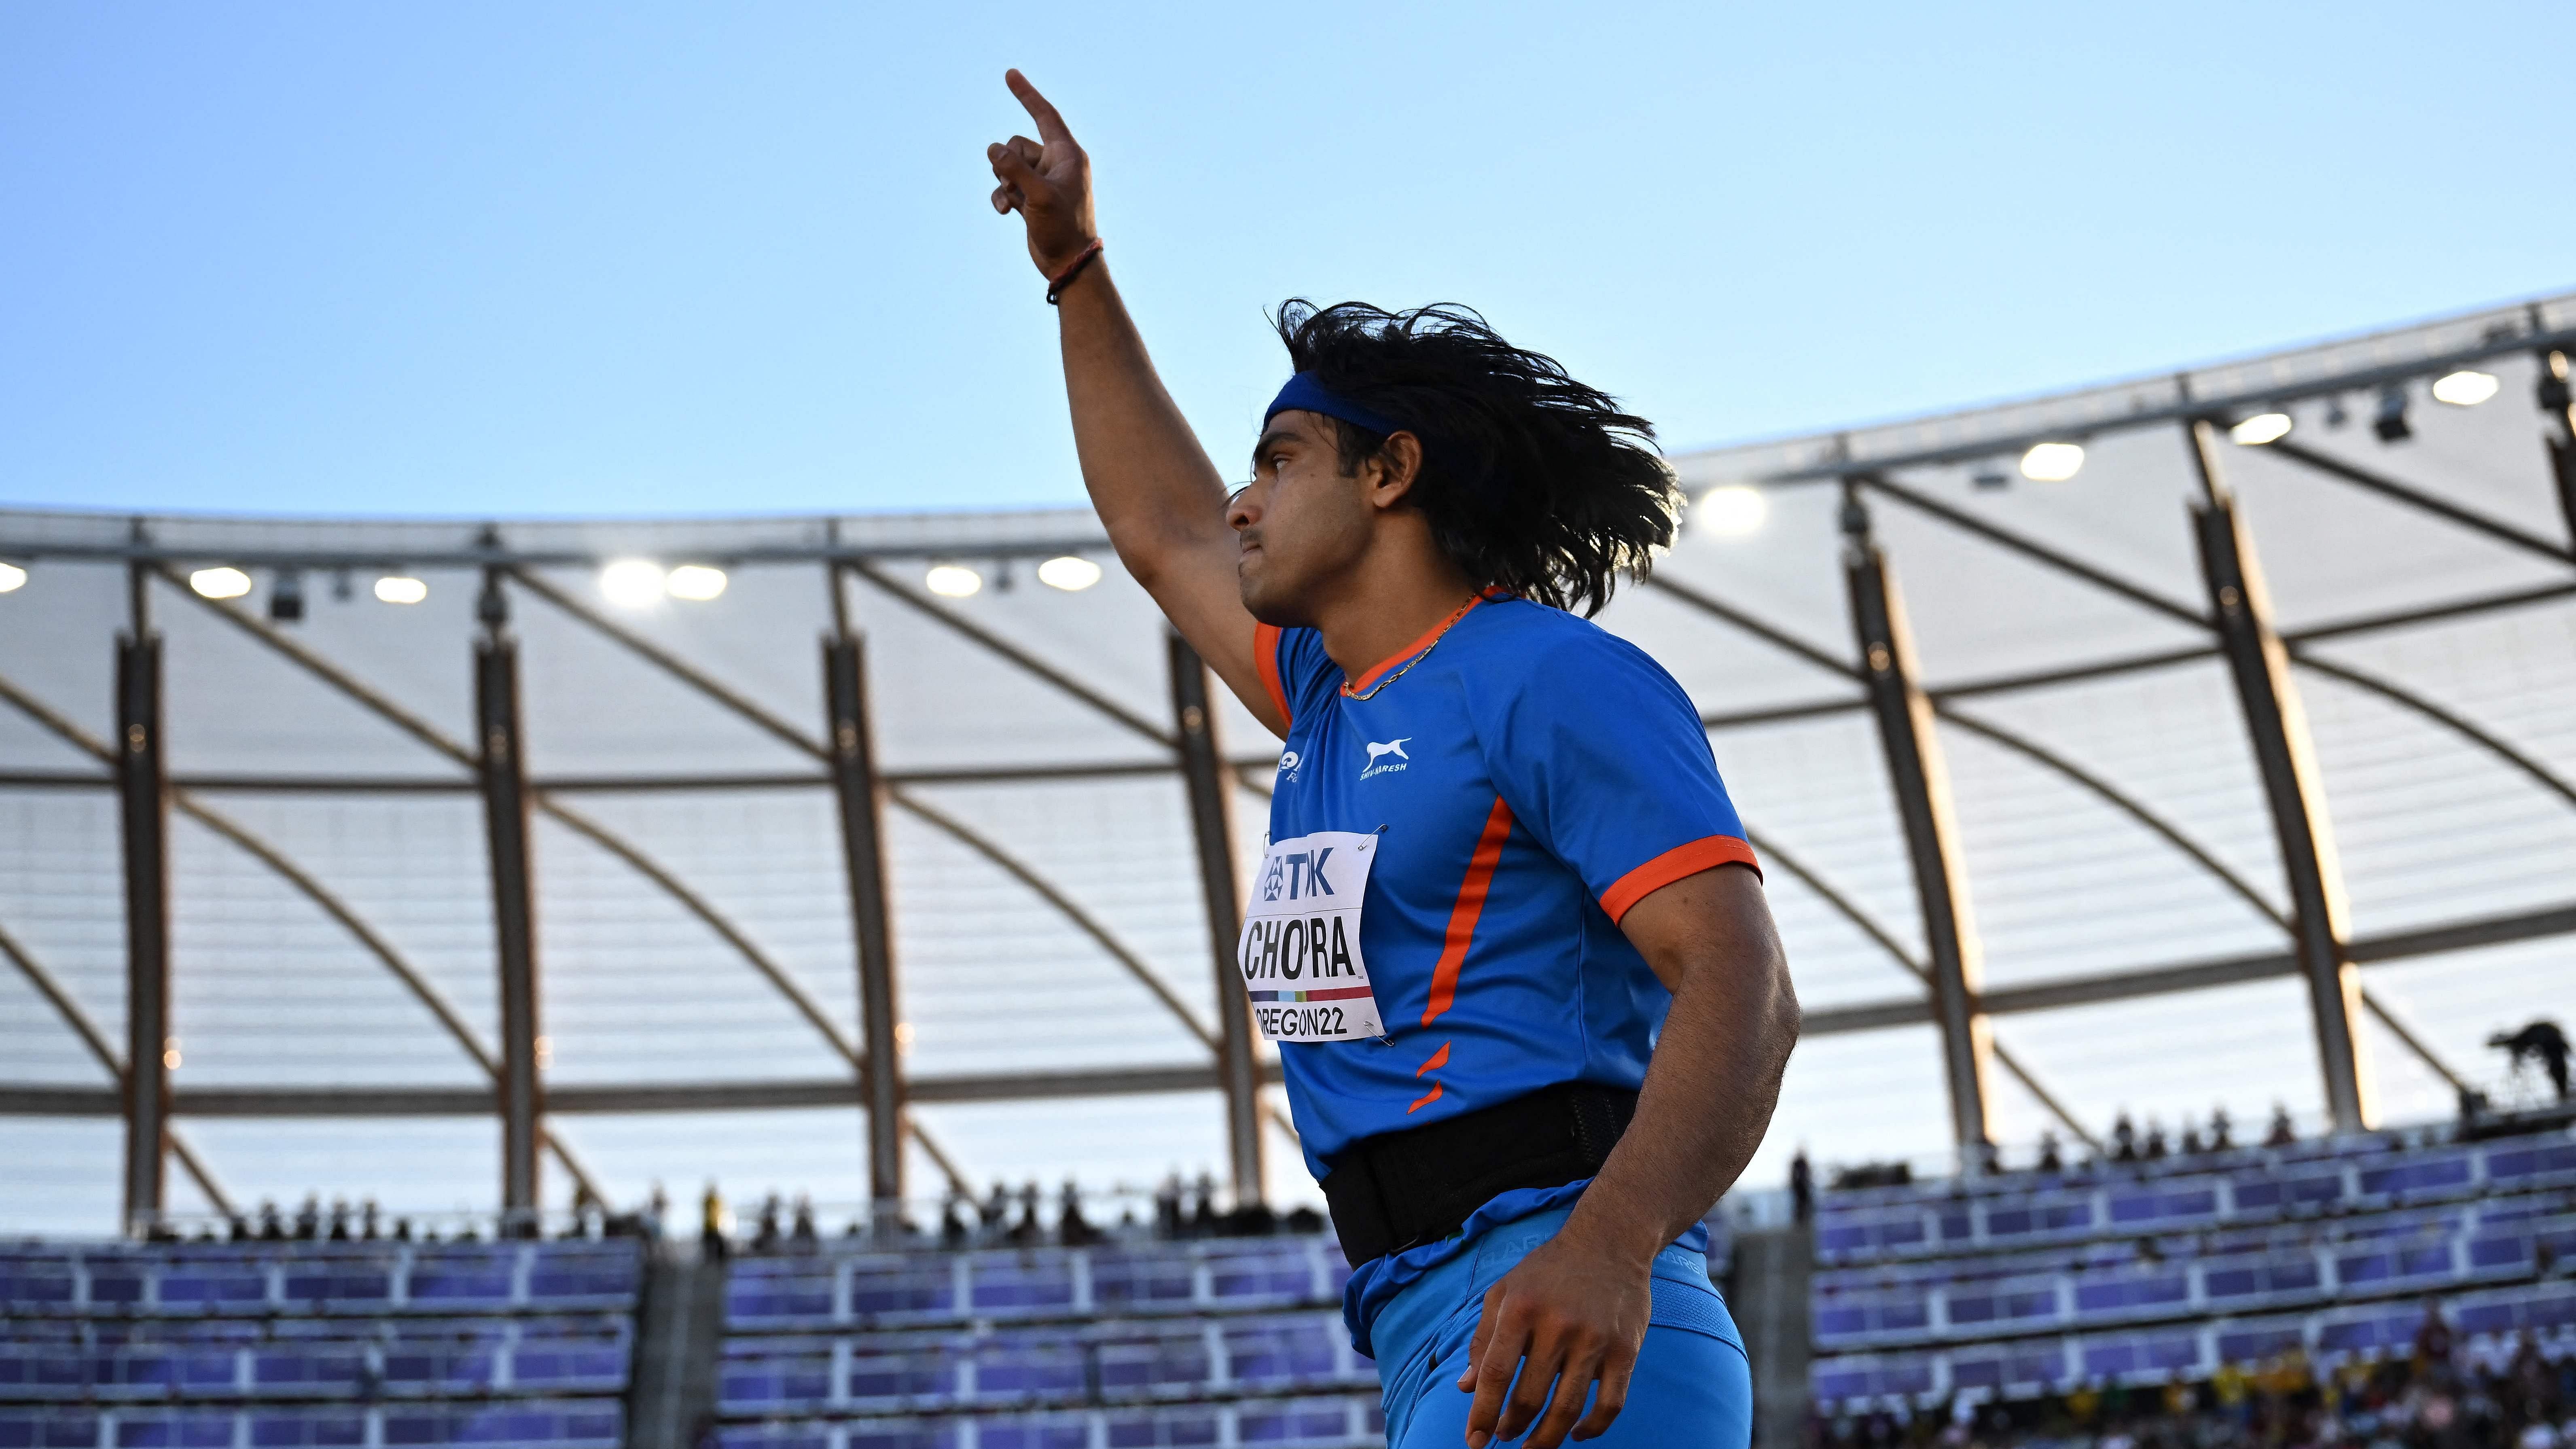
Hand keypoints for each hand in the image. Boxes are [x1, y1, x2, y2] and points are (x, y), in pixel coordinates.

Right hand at [986, 69, 1095, 277]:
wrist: (1068, 262)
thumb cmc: (1063, 228)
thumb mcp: (1038, 196)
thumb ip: (1015, 169)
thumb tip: (993, 149)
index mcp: (1068, 155)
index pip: (1045, 115)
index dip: (1027, 94)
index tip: (1010, 74)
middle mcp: (1056, 163)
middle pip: (1017, 144)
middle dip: (1008, 163)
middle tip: (1017, 187)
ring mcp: (1043, 180)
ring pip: (1008, 165)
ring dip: (1004, 182)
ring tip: (1016, 203)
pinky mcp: (1032, 196)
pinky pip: (1006, 184)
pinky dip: (1002, 196)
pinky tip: (1006, 213)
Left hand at [1455, 1229, 1651, 1446]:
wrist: (1609, 1241)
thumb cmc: (1548, 1270)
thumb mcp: (1504, 1292)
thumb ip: (1483, 1339)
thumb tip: (1466, 1388)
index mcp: (1521, 1308)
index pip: (1496, 1373)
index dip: (1483, 1413)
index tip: (1475, 1441)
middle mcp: (1558, 1324)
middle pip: (1530, 1397)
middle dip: (1512, 1427)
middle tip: (1505, 1438)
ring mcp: (1595, 1338)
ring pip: (1567, 1408)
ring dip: (1546, 1438)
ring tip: (1532, 1447)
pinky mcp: (1625, 1349)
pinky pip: (1610, 1404)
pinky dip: (1593, 1429)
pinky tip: (1576, 1434)